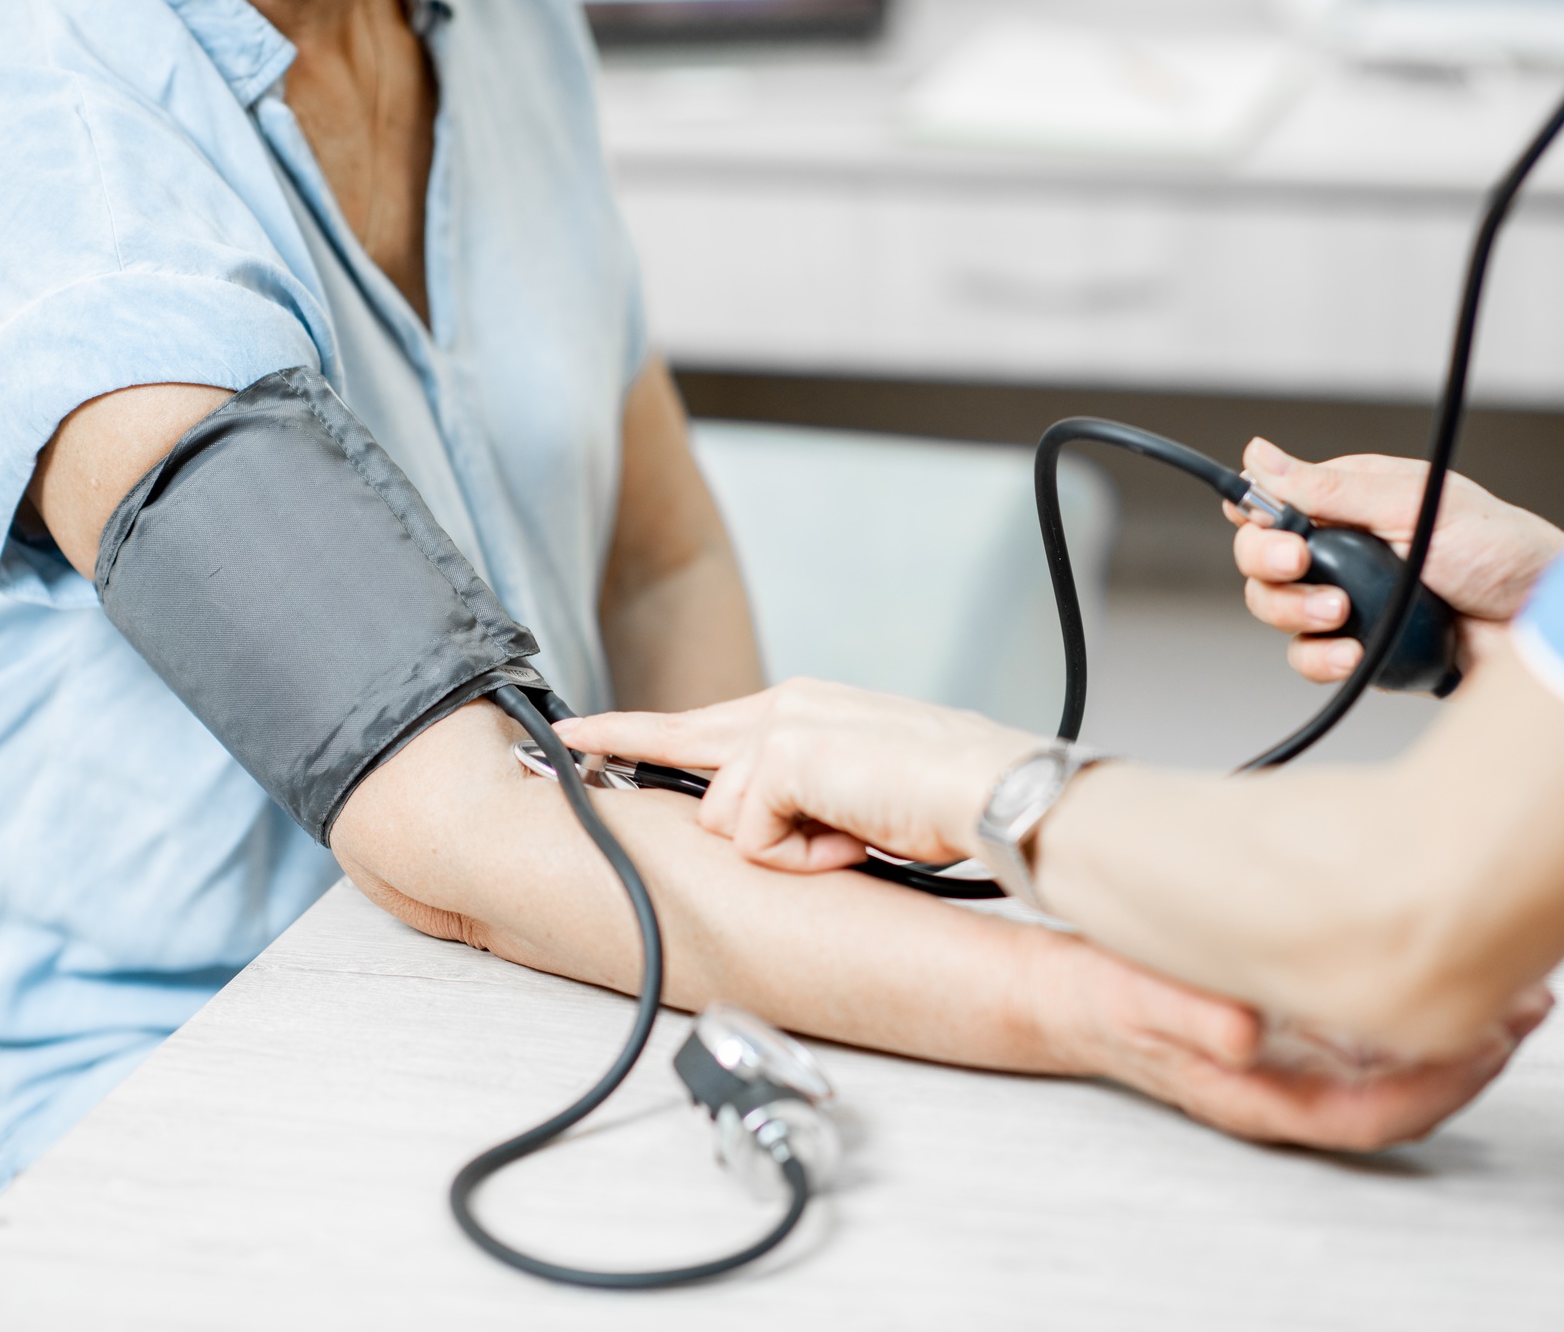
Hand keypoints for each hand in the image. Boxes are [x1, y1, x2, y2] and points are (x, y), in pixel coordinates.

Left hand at [555, 679, 1036, 871]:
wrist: (1001, 794)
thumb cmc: (954, 799)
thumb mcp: (865, 792)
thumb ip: (807, 798)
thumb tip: (767, 833)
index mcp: (808, 708)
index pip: (705, 722)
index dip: (637, 732)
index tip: (578, 734)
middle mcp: (789, 705)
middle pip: (680, 739)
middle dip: (620, 743)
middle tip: (562, 741)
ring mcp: (784, 726)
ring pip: (724, 817)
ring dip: (787, 849)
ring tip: (855, 838)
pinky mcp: (783, 759)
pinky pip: (752, 839)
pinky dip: (803, 859)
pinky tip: (854, 841)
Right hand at [1041, 926, 1554, 1150]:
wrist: (1069, 989)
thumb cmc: (1104, 998)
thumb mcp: (1135, 997)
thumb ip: (1188, 1015)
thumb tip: (1245, 1034)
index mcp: (1260, 1095)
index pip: (1375, 1113)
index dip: (1441, 1087)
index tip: (1490, 1043)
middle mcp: (1292, 1084)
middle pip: (1407, 1093)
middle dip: (1476, 1055)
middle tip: (1530, 1001)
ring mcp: (1301, 1059)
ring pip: (1401, 1062)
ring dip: (1461, 1028)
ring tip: (1515, 981)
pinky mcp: (1301, 1026)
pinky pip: (1380, 1031)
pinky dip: (1424, 1004)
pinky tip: (1447, 965)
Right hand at [1225, 438, 1563, 683]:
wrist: (1546, 625)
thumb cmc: (1502, 551)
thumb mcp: (1413, 504)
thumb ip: (1332, 487)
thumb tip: (1260, 455)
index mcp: (1352, 502)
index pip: (1272, 503)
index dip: (1256, 518)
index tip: (1277, 530)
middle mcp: (1344, 550)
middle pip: (1260, 560)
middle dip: (1271, 567)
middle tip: (1301, 565)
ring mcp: (1351, 601)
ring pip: (1277, 610)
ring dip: (1296, 612)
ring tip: (1342, 613)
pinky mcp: (1363, 647)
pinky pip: (1310, 657)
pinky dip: (1321, 658)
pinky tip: (1354, 653)